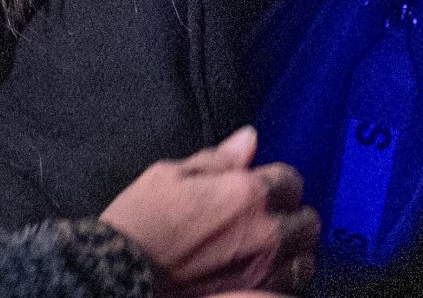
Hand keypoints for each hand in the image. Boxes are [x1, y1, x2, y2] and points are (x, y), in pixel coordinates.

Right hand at [101, 126, 318, 295]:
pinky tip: (266, 274)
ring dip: (292, 251)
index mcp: (246, 194)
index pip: (290, 180)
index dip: (276, 183)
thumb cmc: (138, 221)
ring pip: (304, 258)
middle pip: (306, 221)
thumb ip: (219, 159)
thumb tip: (249, 139)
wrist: (115, 272)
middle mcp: (262, 232)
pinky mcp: (252, 296)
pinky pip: (290, 288)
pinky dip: (283, 278)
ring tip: (272, 249)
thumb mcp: (171, 175)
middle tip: (270, 219)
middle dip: (291, 216)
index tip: (262, 189)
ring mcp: (260, 271)